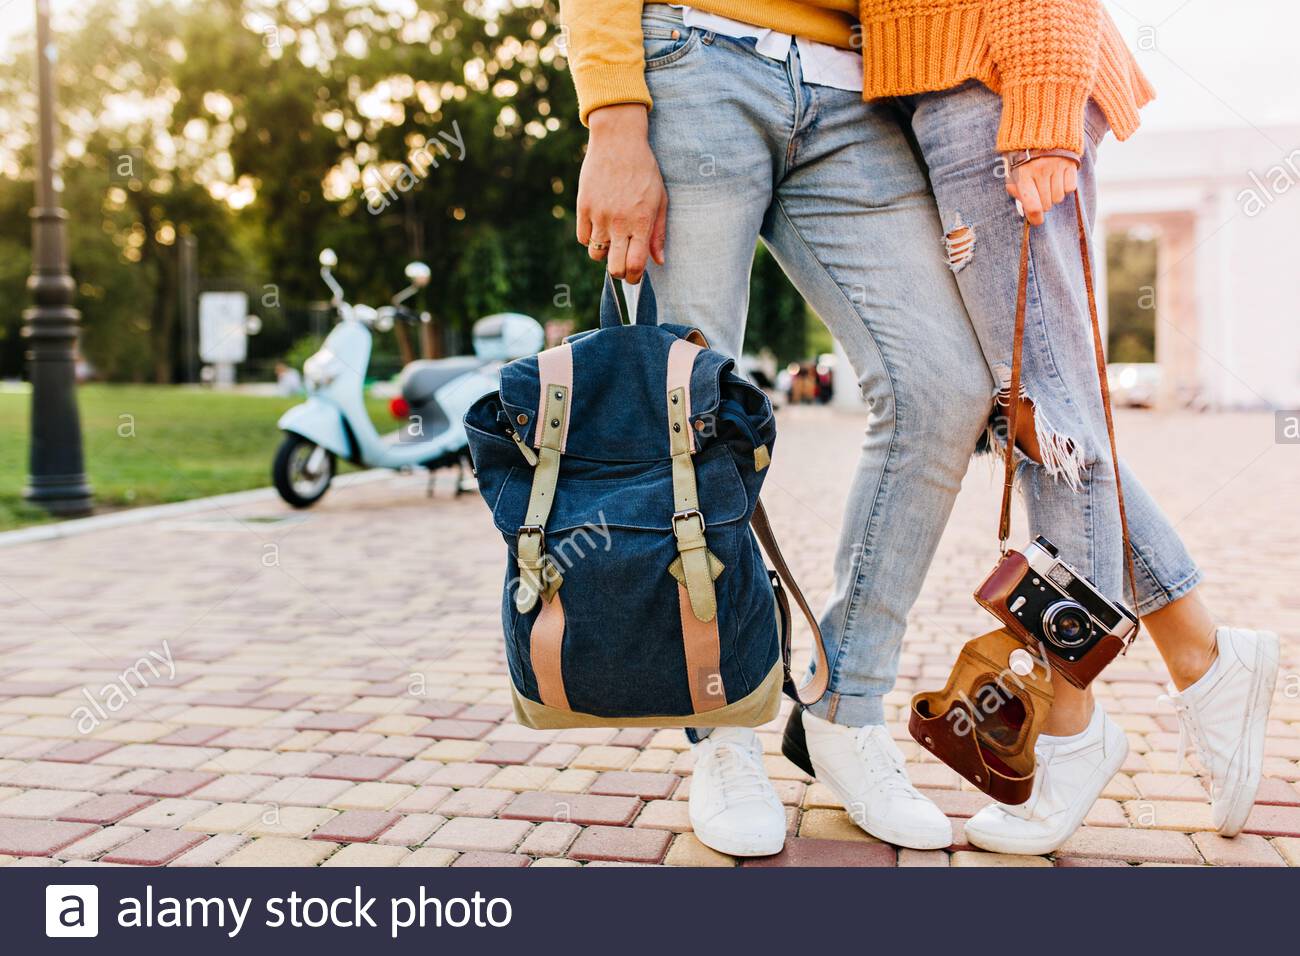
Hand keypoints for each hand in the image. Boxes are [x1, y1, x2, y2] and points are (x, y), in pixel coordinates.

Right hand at [576, 104, 667, 283]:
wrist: (618, 141)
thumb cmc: (644, 170)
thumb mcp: (660, 199)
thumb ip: (659, 232)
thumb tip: (659, 261)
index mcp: (641, 222)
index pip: (635, 265)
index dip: (635, 277)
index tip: (636, 274)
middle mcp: (619, 222)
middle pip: (614, 268)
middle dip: (620, 273)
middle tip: (623, 265)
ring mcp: (599, 215)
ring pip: (596, 255)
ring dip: (605, 254)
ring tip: (612, 240)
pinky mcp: (583, 207)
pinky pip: (583, 238)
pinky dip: (590, 239)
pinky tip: (600, 227)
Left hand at [1005, 155, 1077, 225]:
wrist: (1040, 128)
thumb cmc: (1022, 154)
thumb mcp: (1011, 170)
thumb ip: (1016, 189)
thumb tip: (1026, 208)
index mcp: (1023, 174)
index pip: (1033, 205)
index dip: (1035, 218)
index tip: (1037, 219)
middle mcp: (1041, 171)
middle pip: (1047, 205)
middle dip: (1043, 203)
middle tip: (1039, 193)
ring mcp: (1057, 166)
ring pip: (1059, 198)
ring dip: (1053, 195)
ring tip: (1048, 183)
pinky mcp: (1070, 163)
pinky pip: (1070, 188)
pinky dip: (1065, 186)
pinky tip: (1058, 177)